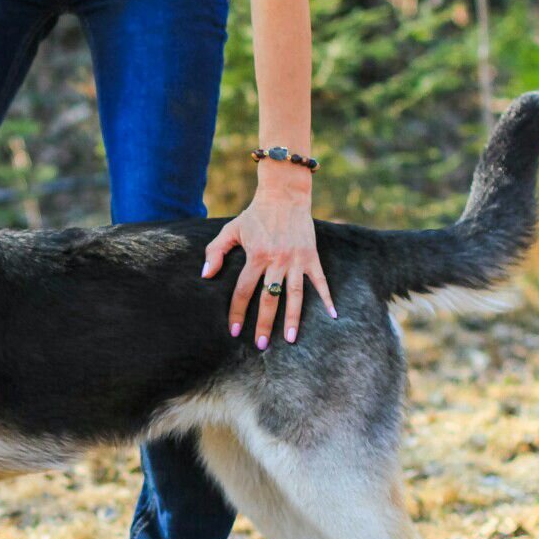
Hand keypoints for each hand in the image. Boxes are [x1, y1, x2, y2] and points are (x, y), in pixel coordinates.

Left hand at [202, 169, 334, 348]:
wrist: (285, 193)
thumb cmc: (255, 214)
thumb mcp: (231, 230)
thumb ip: (216, 251)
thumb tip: (205, 275)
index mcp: (256, 256)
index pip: (244, 291)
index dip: (237, 312)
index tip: (234, 331)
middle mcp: (277, 261)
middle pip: (269, 298)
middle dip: (263, 323)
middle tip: (260, 345)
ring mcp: (296, 260)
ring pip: (295, 295)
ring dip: (293, 318)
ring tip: (290, 339)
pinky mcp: (311, 256)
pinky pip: (320, 281)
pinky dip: (327, 297)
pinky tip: (332, 315)